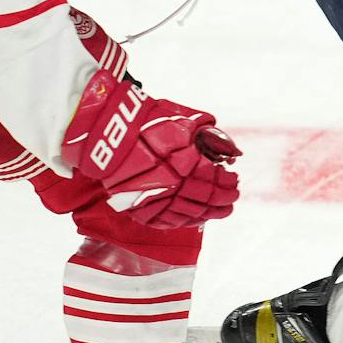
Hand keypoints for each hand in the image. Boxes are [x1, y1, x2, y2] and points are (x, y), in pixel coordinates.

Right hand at [60, 70, 240, 228]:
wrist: (108, 134)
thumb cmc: (147, 122)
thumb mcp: (184, 121)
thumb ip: (210, 136)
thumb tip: (232, 151)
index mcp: (187, 163)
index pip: (215, 179)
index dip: (228, 181)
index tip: (234, 179)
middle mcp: (175, 185)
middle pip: (206, 199)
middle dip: (223, 199)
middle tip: (231, 199)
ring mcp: (157, 200)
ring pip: (190, 214)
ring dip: (208, 214)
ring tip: (219, 212)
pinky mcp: (141, 210)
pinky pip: (168, 222)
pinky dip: (184, 221)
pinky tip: (195, 218)